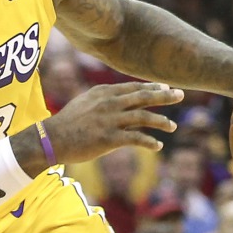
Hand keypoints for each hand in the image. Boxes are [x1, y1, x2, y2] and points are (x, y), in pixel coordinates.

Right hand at [44, 81, 183, 162]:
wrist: (52, 138)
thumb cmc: (68, 122)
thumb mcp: (85, 102)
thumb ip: (104, 99)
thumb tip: (120, 99)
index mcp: (103, 92)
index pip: (133, 87)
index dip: (152, 87)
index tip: (166, 87)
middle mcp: (109, 103)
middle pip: (143, 97)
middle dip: (164, 95)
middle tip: (180, 95)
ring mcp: (110, 120)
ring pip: (143, 117)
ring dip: (161, 121)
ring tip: (172, 126)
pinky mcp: (109, 138)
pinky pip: (135, 138)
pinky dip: (149, 142)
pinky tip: (157, 146)